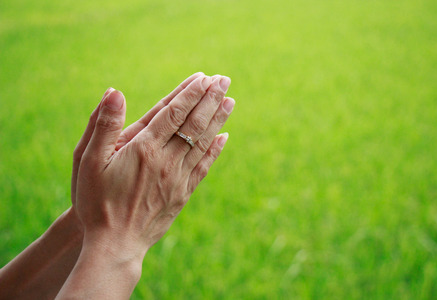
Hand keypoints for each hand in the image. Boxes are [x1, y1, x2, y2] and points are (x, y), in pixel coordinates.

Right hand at [75, 74, 233, 260]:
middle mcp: (167, 161)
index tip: (205, 78)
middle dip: (211, 99)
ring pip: (203, 142)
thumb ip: (103, 125)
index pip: (174, 113)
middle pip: (194, 124)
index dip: (191, 93)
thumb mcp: (88, 161)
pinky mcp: (183, 194)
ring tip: (230, 101)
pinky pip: (204, 167)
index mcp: (144, 149)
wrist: (115, 244)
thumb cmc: (96, 202)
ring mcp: (178, 178)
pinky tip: (224, 138)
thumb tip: (115, 92)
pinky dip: (215, 150)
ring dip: (218, 120)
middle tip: (224, 80)